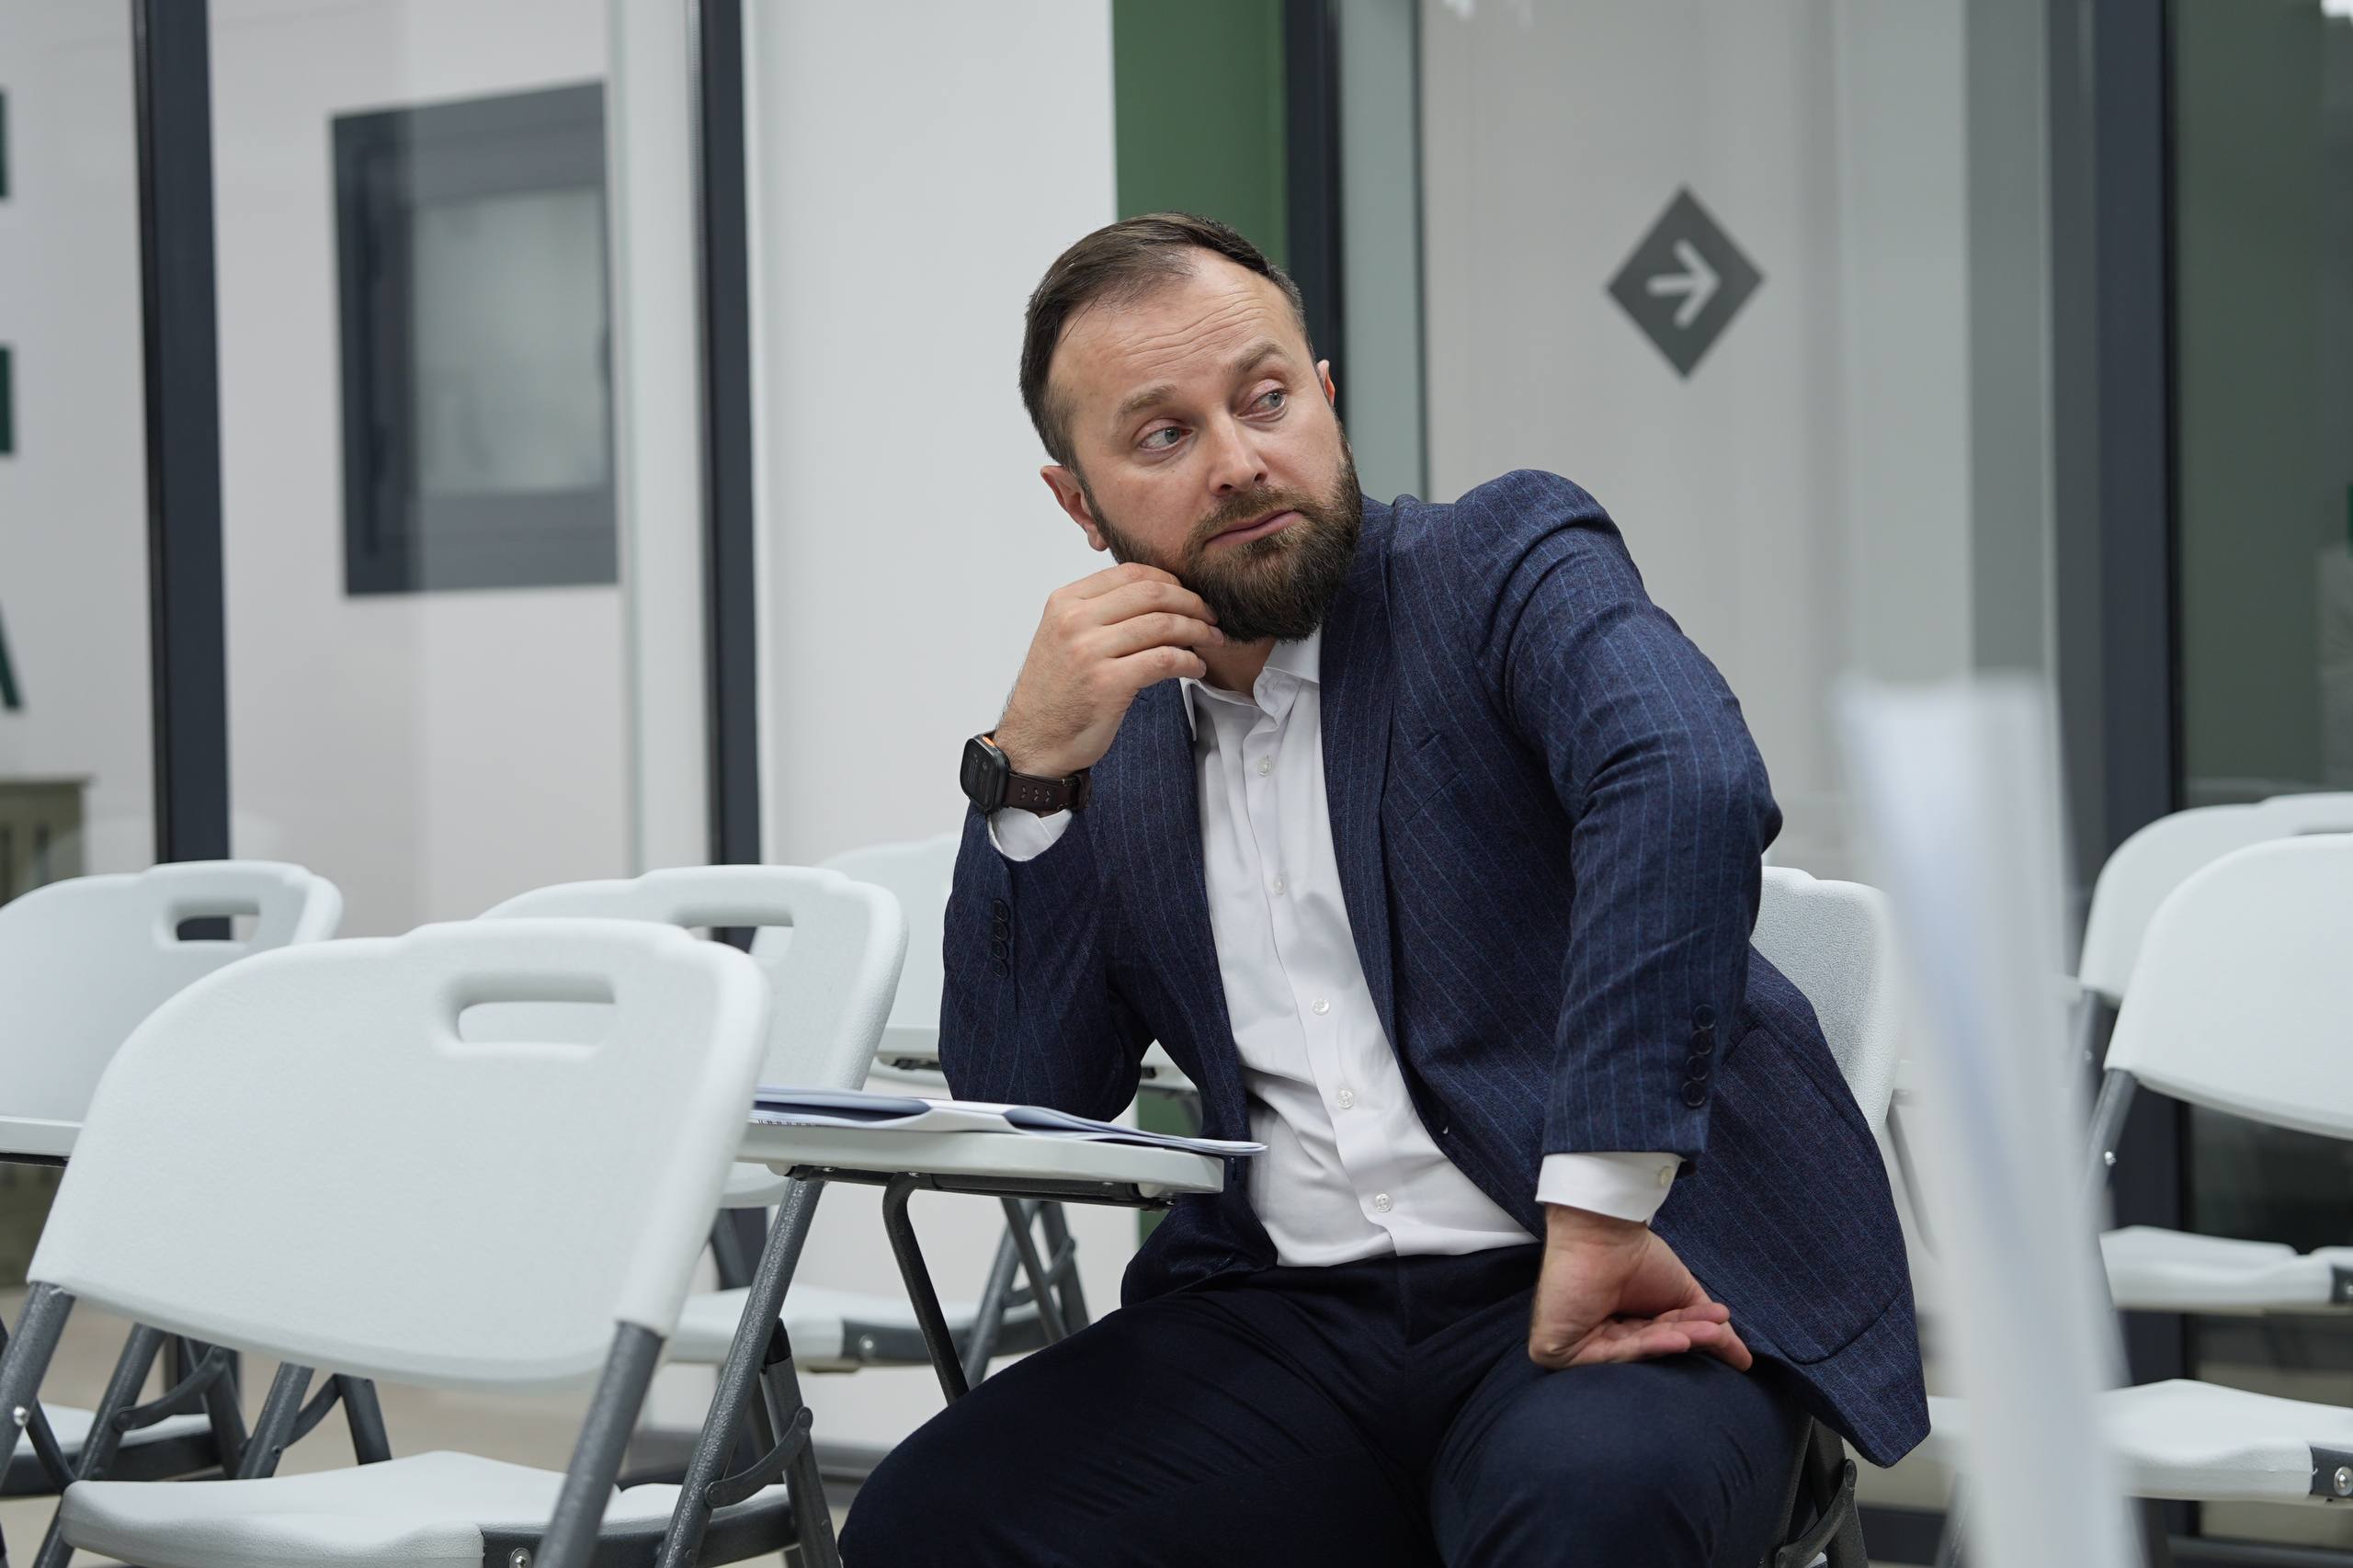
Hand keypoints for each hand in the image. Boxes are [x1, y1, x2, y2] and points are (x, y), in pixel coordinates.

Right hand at [993, 563, 1225, 777]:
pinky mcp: (1108, 684)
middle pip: (1152, 593)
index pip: (1130, 573)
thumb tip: (1158, 595)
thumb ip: (1100, 612)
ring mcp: (1089, 651)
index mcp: (1065, 602)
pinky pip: (1164, 660)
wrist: (1034, 742)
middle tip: (1210, 617)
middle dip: (1191, 602)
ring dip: (1197, 631)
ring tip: (1211, 641)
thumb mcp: (1065, 637)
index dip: (1171, 580)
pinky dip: (1189, 661)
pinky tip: (1195, 667)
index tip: (1189, 595)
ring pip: (1162, 624)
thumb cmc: (1056, 693)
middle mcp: (1074, 621)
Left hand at [1527, 1203, 1752, 1371]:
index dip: (1691, 1333)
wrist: (1602, 1228)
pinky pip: (1607, 1358)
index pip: (1659, 1341)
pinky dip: (1643, 1347)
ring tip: (1704, 1331)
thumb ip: (1710, 1332)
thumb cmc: (1636, 1256)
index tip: (1722, 1325)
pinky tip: (1675, 1337)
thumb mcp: (1683, 1298)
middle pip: (1648, 1349)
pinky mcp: (1555, 1350)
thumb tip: (1745, 1362)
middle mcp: (1596, 1339)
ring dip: (1672, 1340)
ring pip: (1633, 1355)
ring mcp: (1574, 1346)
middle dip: (1686, 1337)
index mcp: (1619, 1328)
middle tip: (1717, 1329)